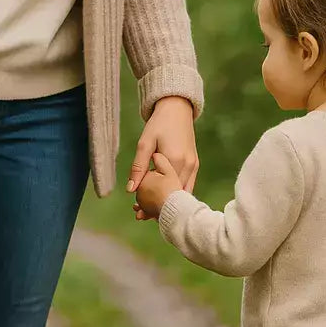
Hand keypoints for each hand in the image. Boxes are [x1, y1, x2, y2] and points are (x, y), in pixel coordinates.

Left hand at [127, 96, 197, 219]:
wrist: (177, 109)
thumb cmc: (158, 124)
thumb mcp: (144, 144)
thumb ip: (138, 167)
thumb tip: (130, 190)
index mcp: (175, 160)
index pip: (163, 190)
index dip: (151, 203)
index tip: (138, 212)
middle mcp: (188, 165)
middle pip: (174, 194)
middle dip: (160, 207)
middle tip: (142, 217)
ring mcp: (193, 165)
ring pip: (183, 193)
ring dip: (170, 203)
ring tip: (153, 212)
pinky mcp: (195, 164)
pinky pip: (188, 186)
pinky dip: (178, 195)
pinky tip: (167, 201)